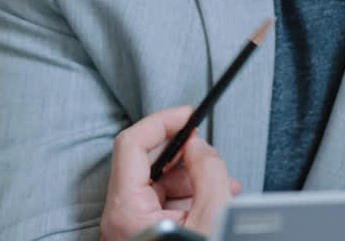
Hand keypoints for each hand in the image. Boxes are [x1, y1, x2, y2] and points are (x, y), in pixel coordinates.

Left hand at [99, 106, 240, 240]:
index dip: (161, 122)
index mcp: (126, 210)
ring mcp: (129, 226)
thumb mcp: (213, 217)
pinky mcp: (141, 232)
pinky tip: (214, 200)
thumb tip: (199, 147)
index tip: (187, 115)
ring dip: (191, 178)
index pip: (131, 144)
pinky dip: (187, 196)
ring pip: (157, 183)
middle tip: (211, 156)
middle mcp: (120, 217)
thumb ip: (208, 174)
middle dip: (185, 154)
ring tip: (224, 186)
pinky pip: (161, 203)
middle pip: (147, 163)